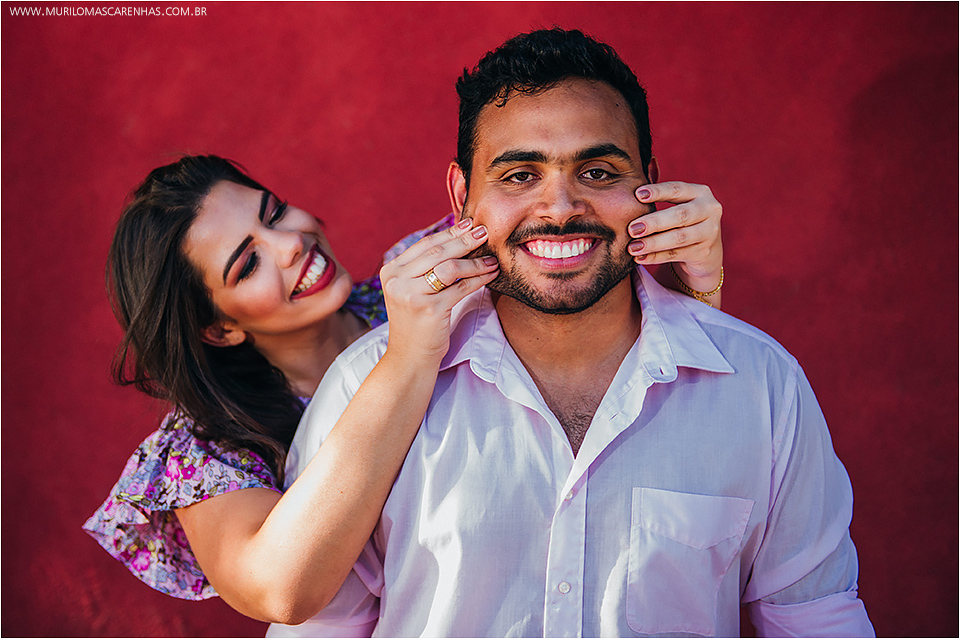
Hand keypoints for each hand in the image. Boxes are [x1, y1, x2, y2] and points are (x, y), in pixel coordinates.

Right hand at [379, 219, 498, 364]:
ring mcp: (412, 295)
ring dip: (475, 261)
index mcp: (391, 271)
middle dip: (465, 240)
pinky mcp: (429, 310)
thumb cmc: (416, 323)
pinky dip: (479, 279)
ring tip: (491, 259)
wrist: (409, 357)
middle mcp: (397, 281)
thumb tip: (457, 237)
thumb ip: (424, 267)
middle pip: (438, 252)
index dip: (449, 233)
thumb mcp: (411, 291)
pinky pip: (461, 288)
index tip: (469, 224)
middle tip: (485, 232)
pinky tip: (490, 274)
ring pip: (450, 267)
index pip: (425, 245)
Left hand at [626, 182, 722, 298]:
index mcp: (700, 192)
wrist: (704, 250)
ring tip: (633, 247)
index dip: (658, 191)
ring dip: (653, 243)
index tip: (637, 195)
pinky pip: (676, 254)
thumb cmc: (680, 222)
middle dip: (654, 222)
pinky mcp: (704, 252)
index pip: (677, 189)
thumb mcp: (675, 206)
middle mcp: (709, 210)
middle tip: (632, 228)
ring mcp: (710, 232)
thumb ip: (658, 198)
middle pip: (680, 215)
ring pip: (679, 237)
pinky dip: (656, 257)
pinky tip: (640, 258)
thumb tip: (628, 194)